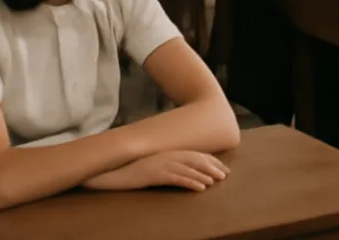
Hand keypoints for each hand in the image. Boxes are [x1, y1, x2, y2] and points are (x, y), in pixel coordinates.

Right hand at [85, 151, 229, 192]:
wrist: (113, 171)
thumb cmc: (133, 169)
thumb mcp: (154, 165)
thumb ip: (168, 165)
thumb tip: (184, 171)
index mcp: (168, 152)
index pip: (194, 155)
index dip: (210, 161)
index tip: (222, 168)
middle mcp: (167, 155)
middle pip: (195, 159)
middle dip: (212, 166)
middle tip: (225, 175)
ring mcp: (161, 163)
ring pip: (189, 168)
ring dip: (205, 175)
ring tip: (217, 181)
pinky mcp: (155, 174)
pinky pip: (177, 178)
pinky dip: (191, 182)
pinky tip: (201, 188)